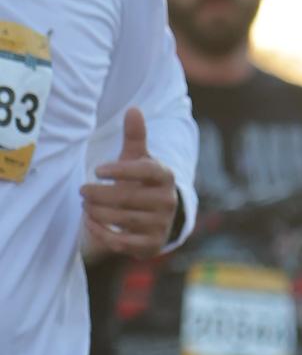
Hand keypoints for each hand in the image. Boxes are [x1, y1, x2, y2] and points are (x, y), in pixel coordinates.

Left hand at [80, 110, 179, 259]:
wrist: (156, 216)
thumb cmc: (141, 181)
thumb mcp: (139, 159)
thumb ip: (135, 137)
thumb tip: (133, 110)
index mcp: (165, 177)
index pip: (146, 171)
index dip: (120, 170)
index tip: (96, 170)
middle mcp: (167, 202)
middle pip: (128, 197)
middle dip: (99, 194)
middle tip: (82, 190)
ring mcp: (161, 225)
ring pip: (123, 219)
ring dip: (98, 213)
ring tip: (85, 206)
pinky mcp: (151, 245)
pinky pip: (123, 242)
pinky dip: (102, 233)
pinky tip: (90, 223)